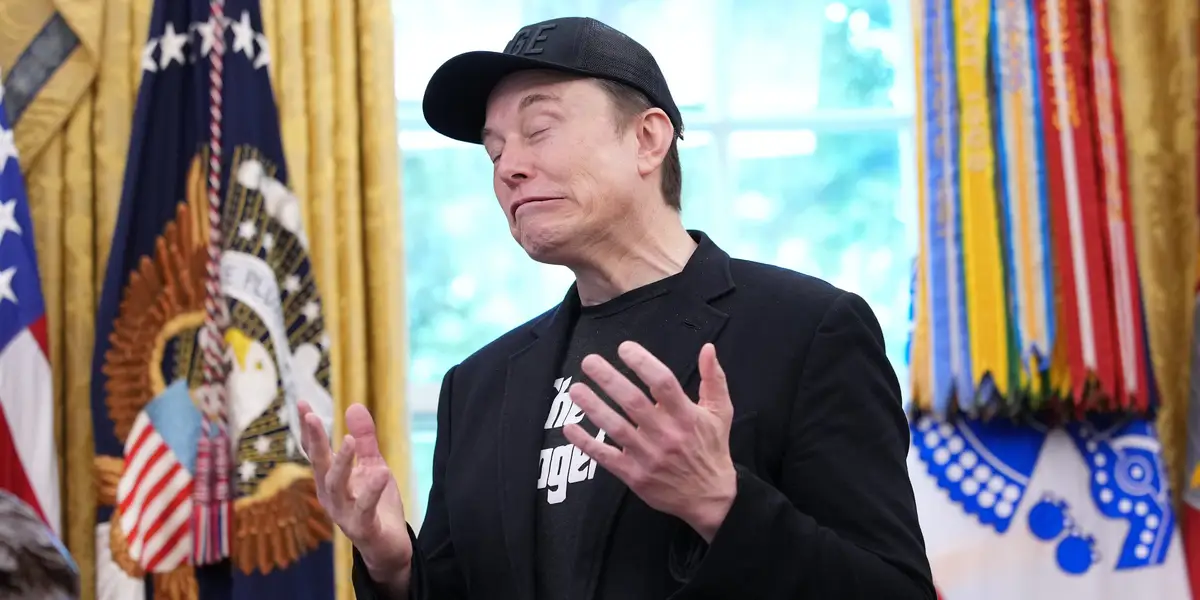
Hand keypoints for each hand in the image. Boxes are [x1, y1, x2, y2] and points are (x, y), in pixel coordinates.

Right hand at [298, 400, 412, 585]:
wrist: (389, 547)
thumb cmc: (376, 505)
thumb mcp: (373, 466)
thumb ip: (364, 440)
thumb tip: (353, 406)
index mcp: (331, 480)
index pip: (316, 451)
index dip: (309, 428)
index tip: (302, 403)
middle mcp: (331, 496)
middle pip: (319, 465)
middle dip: (315, 441)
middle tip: (311, 416)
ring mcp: (344, 514)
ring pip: (336, 487)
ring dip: (341, 463)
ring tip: (348, 441)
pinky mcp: (362, 528)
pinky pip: (364, 509)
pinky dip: (370, 492)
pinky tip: (380, 474)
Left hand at [562, 342, 736, 541]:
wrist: (710, 498)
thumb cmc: (712, 449)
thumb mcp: (720, 413)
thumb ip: (713, 379)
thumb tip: (707, 348)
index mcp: (687, 416)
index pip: (663, 383)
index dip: (643, 363)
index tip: (624, 348)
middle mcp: (666, 435)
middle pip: (633, 402)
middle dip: (609, 379)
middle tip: (589, 361)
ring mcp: (648, 457)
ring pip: (617, 428)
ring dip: (593, 407)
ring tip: (575, 389)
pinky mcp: (635, 476)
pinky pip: (606, 457)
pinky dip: (586, 443)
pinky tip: (569, 427)